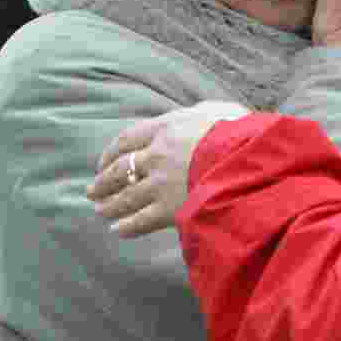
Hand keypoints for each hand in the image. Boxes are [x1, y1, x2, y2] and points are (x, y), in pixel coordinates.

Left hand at [86, 101, 250, 237]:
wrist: (248, 162)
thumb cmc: (241, 133)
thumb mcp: (223, 111)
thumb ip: (206, 111)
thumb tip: (203, 111)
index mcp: (167, 129)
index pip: (128, 139)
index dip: (111, 152)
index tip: (102, 162)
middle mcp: (157, 156)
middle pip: (120, 170)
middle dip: (103, 182)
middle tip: (92, 191)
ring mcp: (161, 184)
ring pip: (125, 196)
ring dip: (110, 205)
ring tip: (101, 211)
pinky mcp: (169, 210)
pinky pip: (140, 220)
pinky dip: (126, 226)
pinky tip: (118, 229)